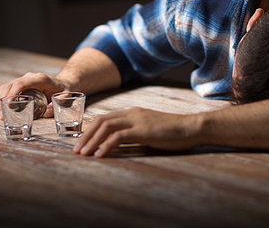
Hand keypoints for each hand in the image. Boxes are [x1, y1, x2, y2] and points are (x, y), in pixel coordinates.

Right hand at [0, 72, 69, 118]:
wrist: (65, 83)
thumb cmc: (66, 90)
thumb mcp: (67, 96)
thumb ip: (60, 102)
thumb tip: (47, 112)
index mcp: (40, 79)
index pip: (21, 83)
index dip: (12, 94)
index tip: (6, 105)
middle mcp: (30, 77)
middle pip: (10, 85)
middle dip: (2, 100)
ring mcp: (25, 80)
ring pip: (7, 87)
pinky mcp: (22, 85)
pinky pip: (9, 90)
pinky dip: (2, 99)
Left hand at [73, 107, 200, 157]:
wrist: (192, 128)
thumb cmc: (174, 132)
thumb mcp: (151, 130)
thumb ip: (135, 133)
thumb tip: (119, 144)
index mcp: (133, 113)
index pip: (105, 118)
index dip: (91, 130)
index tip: (82, 143)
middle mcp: (132, 113)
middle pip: (101, 121)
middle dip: (86, 136)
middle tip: (76, 150)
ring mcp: (137, 120)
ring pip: (106, 127)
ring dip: (91, 141)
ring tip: (82, 154)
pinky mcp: (143, 130)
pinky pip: (118, 136)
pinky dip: (105, 145)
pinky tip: (99, 155)